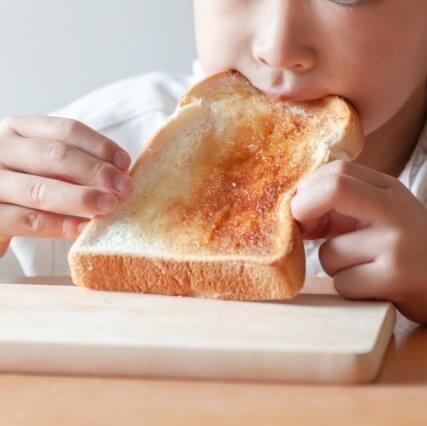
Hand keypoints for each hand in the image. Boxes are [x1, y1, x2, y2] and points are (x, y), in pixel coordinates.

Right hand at [0, 116, 133, 256]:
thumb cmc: (22, 184)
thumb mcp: (40, 163)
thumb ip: (72, 162)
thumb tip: (120, 173)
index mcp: (18, 130)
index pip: (65, 130)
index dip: (100, 146)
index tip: (125, 163)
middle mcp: (0, 150)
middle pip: (56, 156)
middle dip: (97, 172)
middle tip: (124, 188)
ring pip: (41, 189)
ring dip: (82, 198)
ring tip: (109, 206)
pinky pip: (29, 221)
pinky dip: (61, 225)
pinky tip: (85, 227)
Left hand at [291, 160, 426, 323]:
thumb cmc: (402, 247)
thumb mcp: (379, 214)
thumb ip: (341, 205)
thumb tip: (294, 212)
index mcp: (389, 190)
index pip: (337, 171)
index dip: (308, 190)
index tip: (300, 210)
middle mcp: (396, 211)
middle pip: (333, 190)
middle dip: (303, 209)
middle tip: (304, 231)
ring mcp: (396, 244)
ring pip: (329, 252)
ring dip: (333, 263)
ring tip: (361, 267)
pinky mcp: (395, 278)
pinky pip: (342, 281)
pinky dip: (347, 286)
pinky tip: (371, 285)